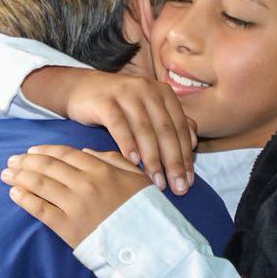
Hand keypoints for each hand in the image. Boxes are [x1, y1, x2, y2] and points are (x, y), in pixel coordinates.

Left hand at [0, 145, 152, 247]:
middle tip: (12, 160)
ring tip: (6, 174)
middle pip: (48, 167)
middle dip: (26, 162)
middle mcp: (84, 183)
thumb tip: (85, 153)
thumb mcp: (137, 178)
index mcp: (101, 169)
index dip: (44, 151)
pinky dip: (25, 199)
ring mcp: (74, 205)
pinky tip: (14, 193)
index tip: (31, 151)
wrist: (148, 244)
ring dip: (20, 177)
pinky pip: (40, 209)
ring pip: (40, 184)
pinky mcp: (67, 227)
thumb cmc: (145, 210)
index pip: (65, 154)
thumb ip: (113, 160)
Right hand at [22, 67, 195, 194]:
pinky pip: (119, 124)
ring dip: (152, 158)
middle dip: (173, 162)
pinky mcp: (105, 100)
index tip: (188, 182)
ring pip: (145, 129)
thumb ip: (171, 123)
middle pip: (166, 130)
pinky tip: (133, 162)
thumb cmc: (121, 106)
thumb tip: (194, 142)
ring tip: (156, 182)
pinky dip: (128, 143)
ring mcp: (127, 92)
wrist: (82, 89)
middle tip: (177, 188)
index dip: (185, 156)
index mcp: (164, 94)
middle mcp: (148, 89)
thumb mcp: (148, 111)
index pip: (180, 128)